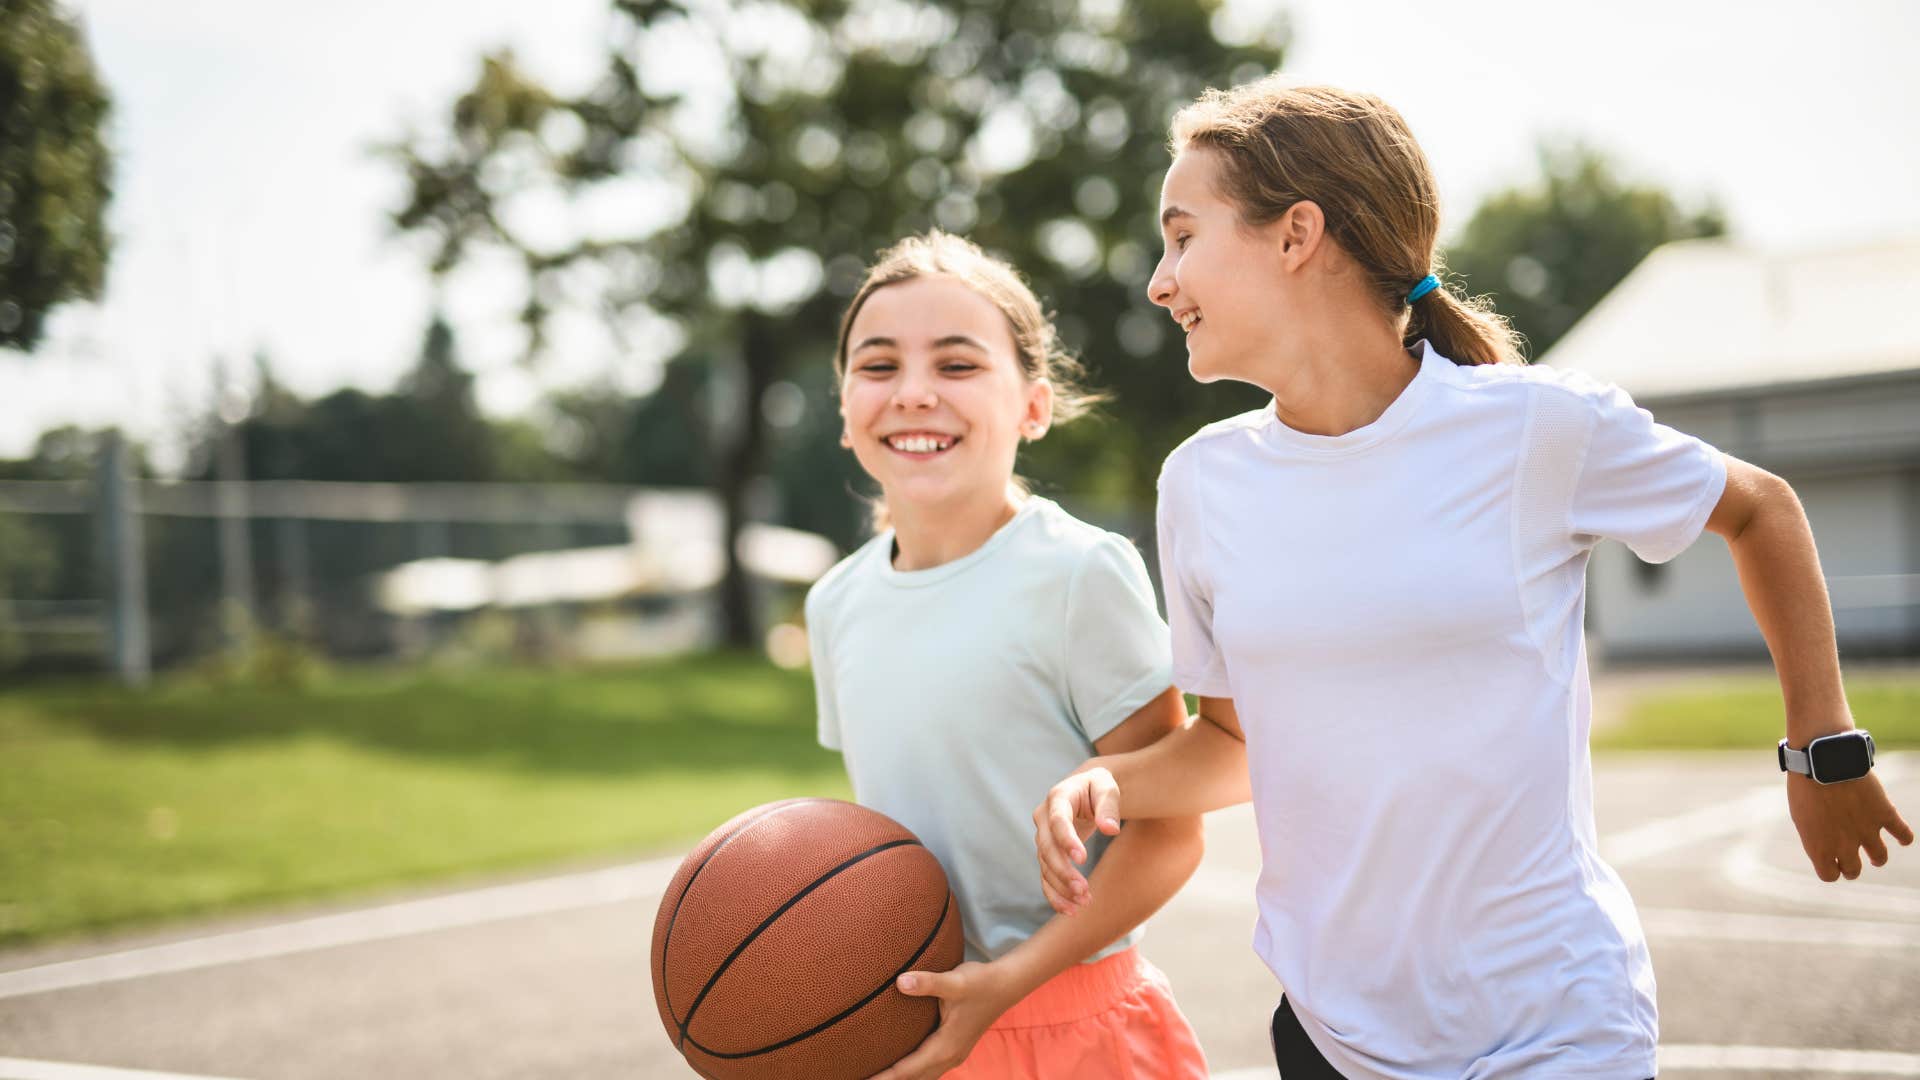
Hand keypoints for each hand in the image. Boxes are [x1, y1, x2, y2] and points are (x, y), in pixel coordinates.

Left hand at [865, 961, 1018, 1079]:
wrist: (1007, 984)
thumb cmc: (980, 982)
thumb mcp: (954, 981)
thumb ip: (927, 983)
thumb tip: (900, 982)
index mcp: (946, 1047)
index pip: (907, 1070)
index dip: (884, 1077)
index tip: (862, 1079)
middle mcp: (949, 1056)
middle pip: (913, 1079)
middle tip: (862, 1078)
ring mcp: (954, 1054)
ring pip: (922, 1076)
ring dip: (902, 1078)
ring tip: (878, 1076)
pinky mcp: (955, 1047)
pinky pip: (929, 1068)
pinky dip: (913, 1072)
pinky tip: (901, 1065)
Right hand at [1032, 765, 1122, 915]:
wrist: (1086, 791)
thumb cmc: (1099, 787)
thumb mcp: (1107, 787)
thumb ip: (1109, 805)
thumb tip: (1111, 829)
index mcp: (1058, 798)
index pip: (1058, 821)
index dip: (1067, 840)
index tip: (1082, 859)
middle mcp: (1044, 818)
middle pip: (1047, 848)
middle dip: (1063, 871)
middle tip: (1083, 890)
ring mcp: (1043, 837)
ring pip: (1045, 866)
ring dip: (1061, 887)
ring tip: (1083, 903)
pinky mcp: (1047, 854)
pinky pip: (1045, 877)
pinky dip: (1055, 895)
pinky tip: (1070, 910)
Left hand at [1786, 771, 1913, 879]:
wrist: (1823, 762)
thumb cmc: (1805, 786)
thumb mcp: (1800, 814)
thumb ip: (1813, 833)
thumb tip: (1823, 840)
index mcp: (1819, 847)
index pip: (1829, 875)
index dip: (1831, 871)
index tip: (1831, 865)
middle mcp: (1845, 844)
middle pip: (1853, 870)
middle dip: (1852, 869)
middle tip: (1852, 864)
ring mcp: (1867, 830)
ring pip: (1879, 857)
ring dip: (1877, 858)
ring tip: (1875, 857)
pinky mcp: (1884, 814)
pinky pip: (1903, 834)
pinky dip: (1905, 838)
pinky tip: (1903, 839)